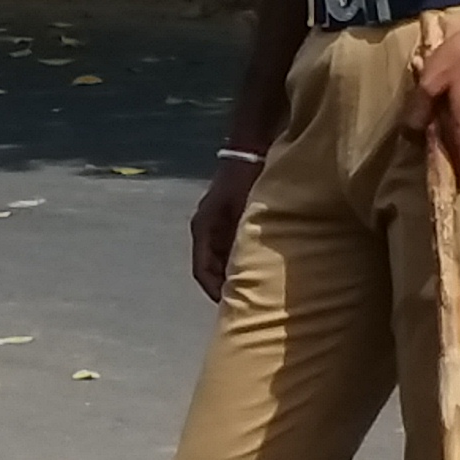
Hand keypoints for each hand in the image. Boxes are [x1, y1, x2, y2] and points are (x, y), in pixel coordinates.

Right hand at [189, 154, 257, 303]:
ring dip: (231, 276)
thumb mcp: (243, 213)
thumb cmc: (246, 181)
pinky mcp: (227, 222)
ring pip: (219, 260)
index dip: (214, 290)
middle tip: (243, 306)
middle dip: (224, 287)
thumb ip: (241, 241)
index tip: (229, 307)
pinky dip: (238, 263)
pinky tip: (256, 271)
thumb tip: (245, 273)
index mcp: (203, 230)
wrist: (250, 152)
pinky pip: (229, 250)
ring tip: (251, 293)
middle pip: (210, 269)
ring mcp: (215, 226)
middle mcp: (205, 230)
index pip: (202, 270)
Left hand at [403, 17, 459, 185]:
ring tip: (434, 118)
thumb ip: (419, 112)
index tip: (454, 191)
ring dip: (451, 131)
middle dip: (448, 152)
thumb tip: (411, 136)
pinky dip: (458, 116)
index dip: (458, 177)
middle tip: (430, 150)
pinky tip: (447, 99)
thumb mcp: (430, 83)